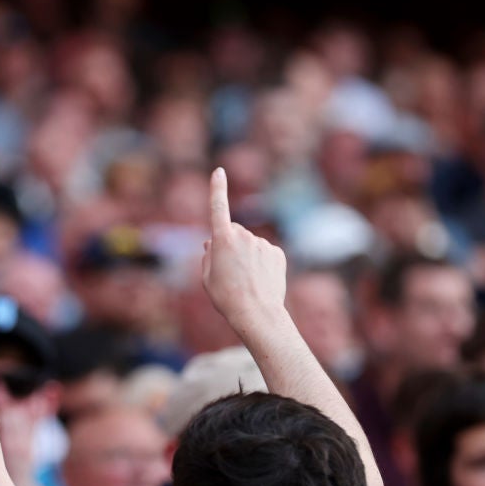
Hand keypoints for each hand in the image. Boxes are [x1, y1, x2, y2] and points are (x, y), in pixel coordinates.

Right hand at [202, 168, 287, 325]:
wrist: (257, 314)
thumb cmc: (226, 297)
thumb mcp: (207, 277)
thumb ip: (209, 255)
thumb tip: (212, 242)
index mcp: (223, 240)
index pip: (218, 208)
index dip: (217, 189)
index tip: (218, 171)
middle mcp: (244, 236)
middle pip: (233, 232)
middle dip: (230, 243)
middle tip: (228, 270)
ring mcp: (263, 243)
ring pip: (250, 244)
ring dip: (246, 255)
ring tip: (246, 280)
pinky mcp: (277, 252)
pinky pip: (265, 252)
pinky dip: (261, 262)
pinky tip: (259, 280)